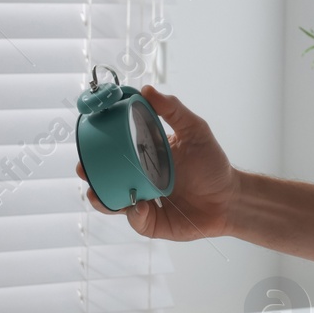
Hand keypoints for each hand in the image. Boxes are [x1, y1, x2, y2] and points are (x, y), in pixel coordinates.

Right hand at [76, 85, 238, 240]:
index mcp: (144, 156)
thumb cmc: (212, 164)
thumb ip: (172, 110)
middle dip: (90, 173)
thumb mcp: (195, 130)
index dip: (97, 145)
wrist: (229, 198)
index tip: (87, 136)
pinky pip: (135, 220)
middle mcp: (139, 179)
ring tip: (96, 192)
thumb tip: (146, 89)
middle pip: (106, 177)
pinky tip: (139, 206)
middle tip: (84, 167)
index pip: (114, 149)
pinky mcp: (151, 223)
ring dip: (101, 198)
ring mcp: (143, 201)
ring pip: (113, 201)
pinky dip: (134, 214)